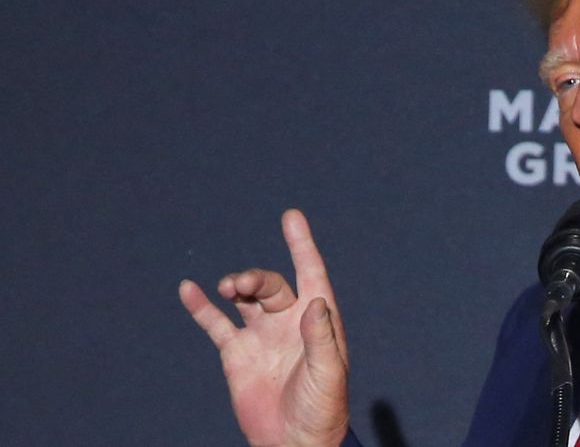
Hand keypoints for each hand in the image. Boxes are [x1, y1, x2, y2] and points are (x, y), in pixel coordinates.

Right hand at [179, 209, 349, 446]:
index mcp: (317, 321)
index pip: (311, 273)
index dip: (302, 245)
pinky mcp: (237, 355)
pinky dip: (201, 307)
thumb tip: (315, 303)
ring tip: (226, 288)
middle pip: (271, 285)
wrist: (295, 442)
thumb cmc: (323, 409)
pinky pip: (216, 324)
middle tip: (238, 285)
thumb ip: (321, 339)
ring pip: (245, 299)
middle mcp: (289, 322)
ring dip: (235, 286)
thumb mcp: (329, 373)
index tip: (291, 217)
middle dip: (255, 278)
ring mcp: (262, 336)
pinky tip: (189, 289)